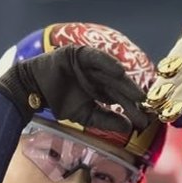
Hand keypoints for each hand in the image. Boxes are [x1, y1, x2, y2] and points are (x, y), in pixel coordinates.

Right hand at [0, 45, 152, 133]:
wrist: (35, 89)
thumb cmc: (60, 102)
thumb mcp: (85, 116)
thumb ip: (105, 121)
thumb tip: (127, 128)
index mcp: (103, 91)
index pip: (121, 100)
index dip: (132, 109)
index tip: (144, 121)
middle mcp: (100, 77)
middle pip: (120, 88)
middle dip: (133, 98)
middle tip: (146, 108)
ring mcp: (92, 65)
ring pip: (112, 74)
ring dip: (125, 83)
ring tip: (138, 94)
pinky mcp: (81, 54)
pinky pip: (97, 58)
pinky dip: (108, 64)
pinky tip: (120, 72)